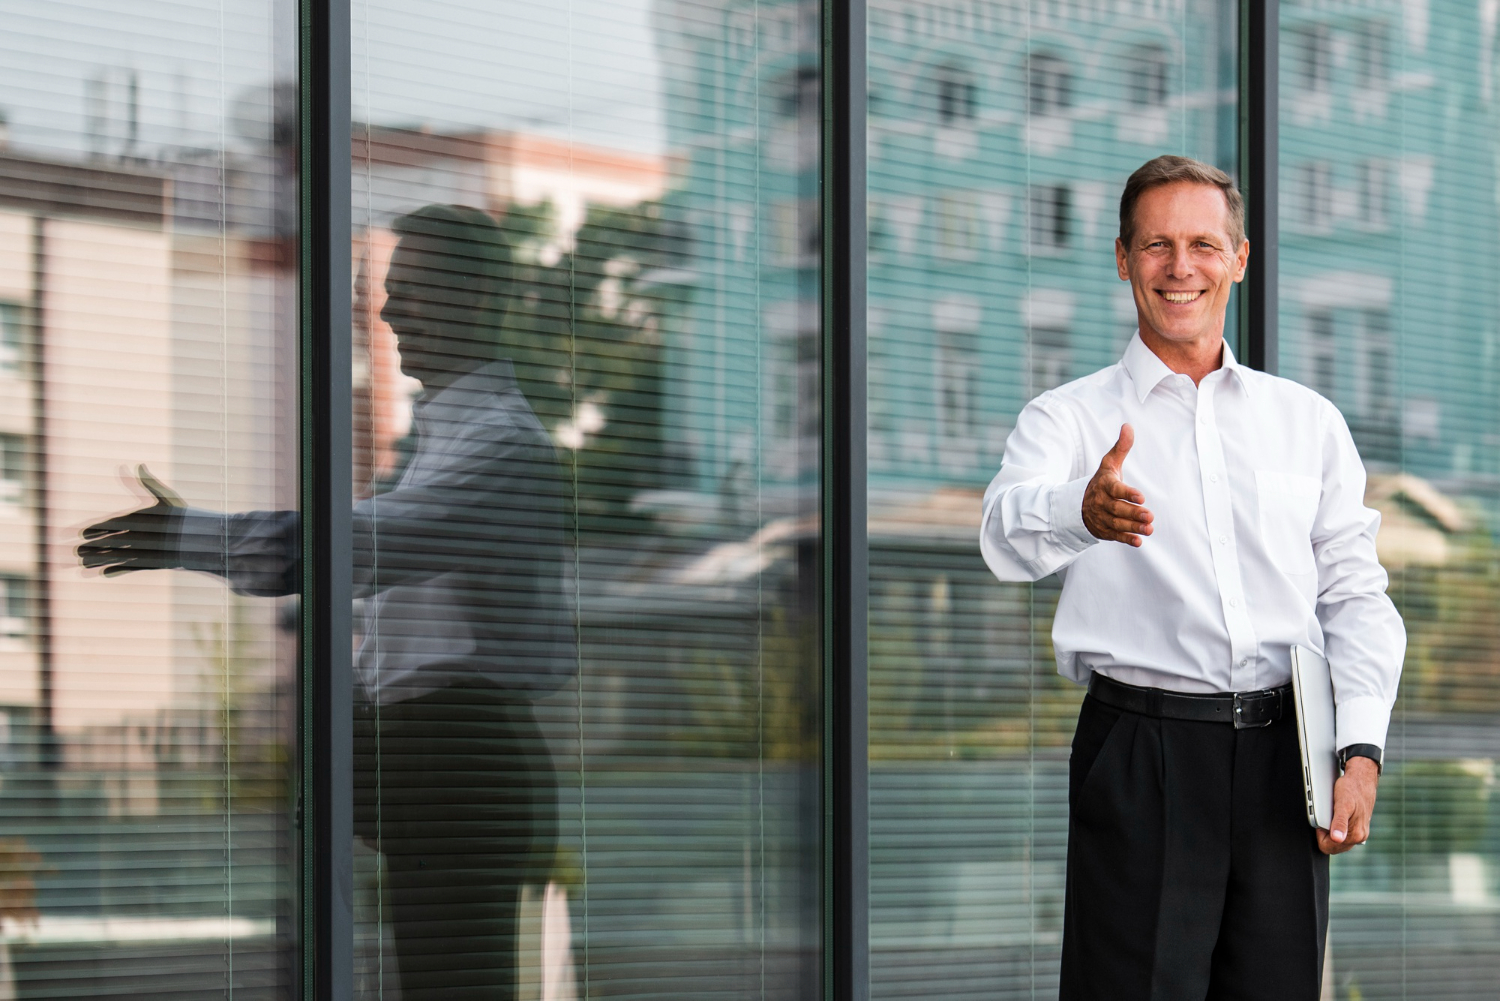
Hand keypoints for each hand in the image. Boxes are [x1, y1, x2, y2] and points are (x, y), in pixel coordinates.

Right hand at [78, 465, 185, 575]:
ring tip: (83, 564)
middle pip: (109, 542)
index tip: (82, 534)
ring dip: (100, 560)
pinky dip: (117, 570)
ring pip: (116, 555)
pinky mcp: (150, 561)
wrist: (200, 537)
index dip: (96, 530)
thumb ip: (150, 484)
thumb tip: (139, 463)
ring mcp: (142, 549)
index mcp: (136, 520)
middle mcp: (136, 535)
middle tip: (77, 551)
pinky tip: (103, 574)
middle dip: (93, 547)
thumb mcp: (166, 498)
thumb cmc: (183, 515)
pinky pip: (130, 567)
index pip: (111, 525)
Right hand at [1082, 424, 1153, 546]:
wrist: (1079, 504)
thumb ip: (1121, 447)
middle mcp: (1101, 502)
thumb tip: (1128, 426)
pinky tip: (1138, 541)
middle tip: (1150, 516)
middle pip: (1117, 509)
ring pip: (1117, 524)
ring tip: (1149, 528)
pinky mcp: (1104, 530)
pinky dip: (1126, 539)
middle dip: (1133, 513)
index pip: (1115, 489)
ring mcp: (1102, 518)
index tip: (1141, 497)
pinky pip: (1115, 536)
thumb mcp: (1108, 464)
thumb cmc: (1101, 482)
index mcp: (1104, 485)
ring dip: (1133, 527)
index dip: (1128, 493)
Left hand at [1317, 756, 1378, 854]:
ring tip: (1332, 814)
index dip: (1320, 834)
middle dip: (1325, 834)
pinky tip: (1337, 815)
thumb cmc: (1351, 789)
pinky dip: (1336, 827)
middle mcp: (1360, 837)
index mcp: (1356, 835)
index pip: (1328, 847)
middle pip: (1333, 847)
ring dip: (1330, 831)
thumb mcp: (1342, 804)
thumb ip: (1339, 822)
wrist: (1362, 780)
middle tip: (1327, 816)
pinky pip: (1342, 835)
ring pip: (1337, 842)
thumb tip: (1337, 839)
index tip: (1323, 821)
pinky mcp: (1359, 828)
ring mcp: (1360, 833)